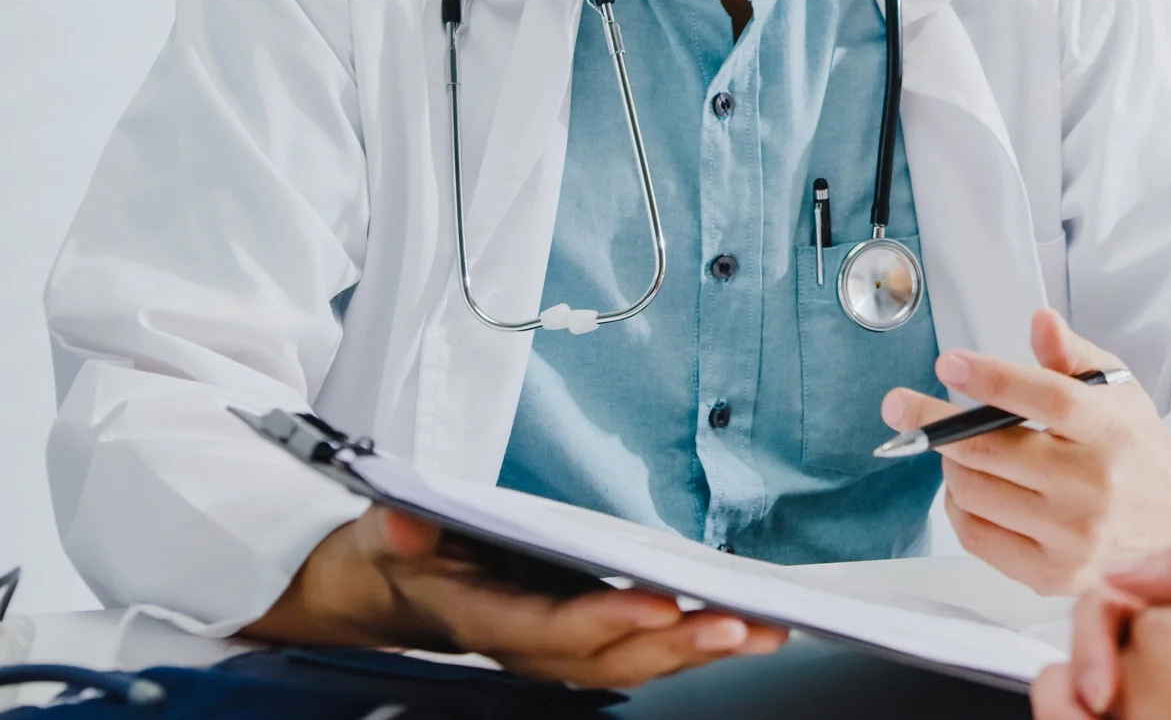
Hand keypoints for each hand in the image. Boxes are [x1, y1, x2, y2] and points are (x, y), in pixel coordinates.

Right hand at [244, 506, 785, 687]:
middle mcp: (529, 645)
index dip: (606, 620)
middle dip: (677, 644)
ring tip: (766, 630)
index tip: (659, 602)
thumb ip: (397, 528)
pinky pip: (646, 650)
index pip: (552, 628)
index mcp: (484, 617)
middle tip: (742, 624)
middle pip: (611, 657)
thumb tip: (403, 524)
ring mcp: (561, 649)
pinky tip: (749, 628)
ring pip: (638, 662)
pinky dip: (698, 642)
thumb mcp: (388, 529)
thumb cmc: (405, 551)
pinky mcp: (587, 640)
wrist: (399, 587)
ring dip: (702, 650)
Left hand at [881, 308, 1170, 594]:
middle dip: (932, 423)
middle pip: (992, 451)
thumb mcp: (1117, 389)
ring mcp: (1073, 537)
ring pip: (974, 492)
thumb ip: (1073, 354)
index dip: (992, 378)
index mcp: (1112, 431)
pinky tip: (966, 486)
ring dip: (949, 465)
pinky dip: (958, 506)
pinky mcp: (1053, 574)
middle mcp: (1095, 487)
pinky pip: (976, 536)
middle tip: (901, 405)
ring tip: (952, 449)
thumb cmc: (1135, 446)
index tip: (949, 364)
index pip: (1047, 398)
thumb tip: (1040, 321)